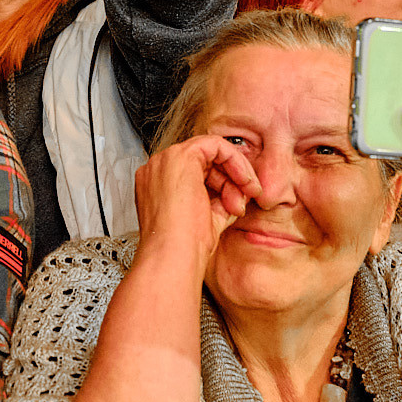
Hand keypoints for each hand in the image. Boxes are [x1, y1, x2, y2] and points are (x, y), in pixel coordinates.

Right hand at [132, 135, 263, 277]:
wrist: (173, 256)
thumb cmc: (183, 248)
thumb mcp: (206, 218)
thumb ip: (219, 200)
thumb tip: (239, 192)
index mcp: (157, 186)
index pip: (195, 174)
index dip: (221, 186)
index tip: (237, 204)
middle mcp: (158, 170)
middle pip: (204, 162)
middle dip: (230, 181)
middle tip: (242, 204)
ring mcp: (166, 160)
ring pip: (211, 151)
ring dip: (235, 174)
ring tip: (241, 202)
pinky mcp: (181, 156)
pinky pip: (216, 144)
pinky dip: (235, 160)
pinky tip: (244, 180)